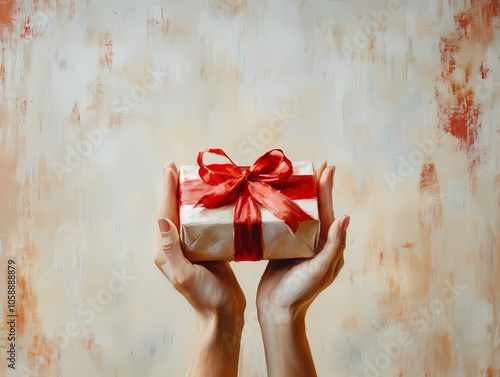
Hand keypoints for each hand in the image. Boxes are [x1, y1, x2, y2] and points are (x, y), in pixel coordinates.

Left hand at [152, 162, 244, 376]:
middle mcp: (174, 246)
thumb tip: (161, 220)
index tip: (169, 169)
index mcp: (165, 251)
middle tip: (176, 167)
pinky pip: (202, 223)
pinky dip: (205, 208)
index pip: (164, 214)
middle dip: (174, 188)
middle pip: (173, 210)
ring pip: (187, 215)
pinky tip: (212, 199)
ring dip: (188, 195)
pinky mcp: (206, 248)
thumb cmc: (204, 297)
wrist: (222, 314)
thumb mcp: (185, 275)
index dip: (167, 190)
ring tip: (194, 177)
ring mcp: (190, 247)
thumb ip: (171, 250)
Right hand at [256, 162, 349, 376]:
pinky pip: (284, 224)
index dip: (327, 188)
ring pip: (299, 213)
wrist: (277, 310)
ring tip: (296, 176)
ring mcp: (298, 243)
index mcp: (326, 244)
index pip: (328, 210)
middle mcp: (314, 241)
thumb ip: (334, 245)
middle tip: (315, 165)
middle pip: (315, 208)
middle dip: (316, 186)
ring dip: (298, 194)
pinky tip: (276, 198)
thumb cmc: (300, 292)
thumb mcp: (321, 269)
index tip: (327, 168)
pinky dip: (282, 209)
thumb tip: (346, 217)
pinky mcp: (282, 247)